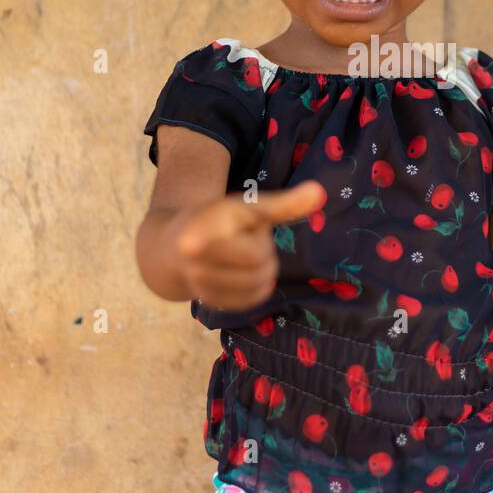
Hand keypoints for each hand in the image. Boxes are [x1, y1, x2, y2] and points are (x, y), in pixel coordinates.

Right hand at [175, 180, 325, 311]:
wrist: (173, 246)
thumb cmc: (217, 220)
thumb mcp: (246, 206)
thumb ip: (282, 203)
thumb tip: (319, 192)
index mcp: (205, 227)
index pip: (252, 245)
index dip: (259, 238)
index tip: (260, 236)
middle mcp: (195, 256)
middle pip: (260, 263)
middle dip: (263, 250)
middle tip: (246, 239)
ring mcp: (199, 282)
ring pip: (259, 282)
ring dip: (261, 269)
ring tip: (242, 253)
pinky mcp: (208, 301)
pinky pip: (251, 299)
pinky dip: (256, 287)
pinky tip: (243, 273)